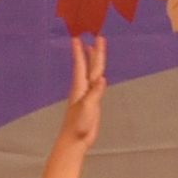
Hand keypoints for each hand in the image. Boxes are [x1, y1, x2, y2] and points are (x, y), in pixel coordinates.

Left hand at [48, 30, 107, 151]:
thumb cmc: (78, 125)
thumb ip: (95, 93)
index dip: (80, 51)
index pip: (81, 65)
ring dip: (93, 60)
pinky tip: (99, 74)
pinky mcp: (92, 102)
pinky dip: (97, 76)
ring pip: (92, 73)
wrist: (75, 140)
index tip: (77, 37)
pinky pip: (96, 84)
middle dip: (93, 51)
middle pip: (90, 65)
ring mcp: (87, 94)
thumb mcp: (87, 107)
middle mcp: (83, 88)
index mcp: (80, 87)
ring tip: (93, 48)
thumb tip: (102, 78)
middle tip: (96, 36)